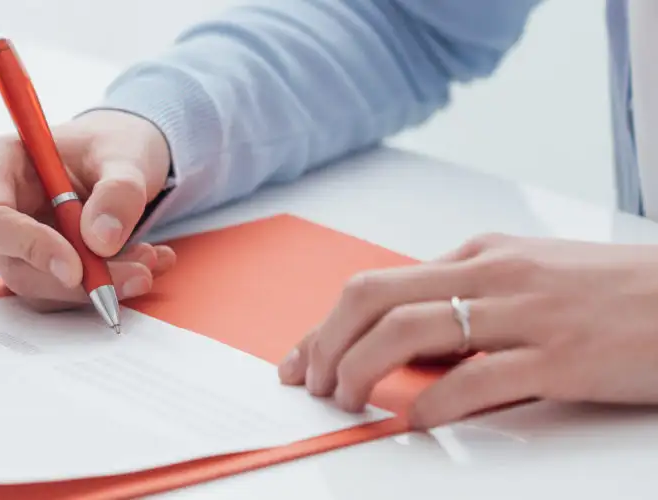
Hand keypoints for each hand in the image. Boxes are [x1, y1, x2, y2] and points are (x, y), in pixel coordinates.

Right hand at [0, 109, 177, 310]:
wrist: (117, 159)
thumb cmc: (110, 145)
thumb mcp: (126, 155)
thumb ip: (118, 192)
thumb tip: (101, 241)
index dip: (28, 247)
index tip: (76, 269)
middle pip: (14, 262)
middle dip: (78, 279)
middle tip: (139, 273)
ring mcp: (5, 238)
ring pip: (39, 283)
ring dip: (97, 283)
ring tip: (149, 259)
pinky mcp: (28, 263)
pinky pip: (58, 288)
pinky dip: (101, 283)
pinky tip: (140, 262)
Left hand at [278, 234, 657, 427]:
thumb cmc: (622, 294)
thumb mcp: (534, 277)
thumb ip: (471, 299)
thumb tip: (407, 346)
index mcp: (483, 254)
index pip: (377, 285)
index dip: (324, 326)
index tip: (299, 359)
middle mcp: (495, 274)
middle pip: (373, 298)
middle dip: (326, 343)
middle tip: (311, 384)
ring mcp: (526, 313)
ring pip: (407, 331)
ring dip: (360, 370)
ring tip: (346, 401)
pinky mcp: (561, 357)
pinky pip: (474, 379)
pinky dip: (431, 404)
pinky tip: (415, 421)